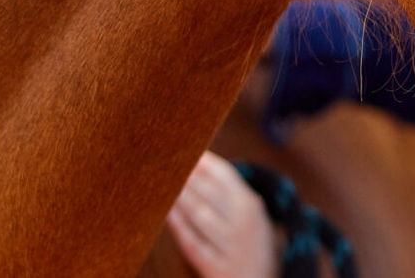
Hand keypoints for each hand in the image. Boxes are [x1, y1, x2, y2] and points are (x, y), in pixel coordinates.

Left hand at [167, 152, 276, 277]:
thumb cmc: (248, 241)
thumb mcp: (249, 213)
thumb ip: (227, 191)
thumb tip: (196, 161)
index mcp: (251, 205)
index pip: (225, 175)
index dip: (203, 161)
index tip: (184, 148)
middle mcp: (244, 224)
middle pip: (210, 194)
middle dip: (187, 176)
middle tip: (165, 162)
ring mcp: (231, 246)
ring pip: (201, 216)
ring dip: (180, 197)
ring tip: (163, 182)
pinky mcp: (217, 267)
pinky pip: (194, 242)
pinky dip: (179, 226)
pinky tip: (167, 212)